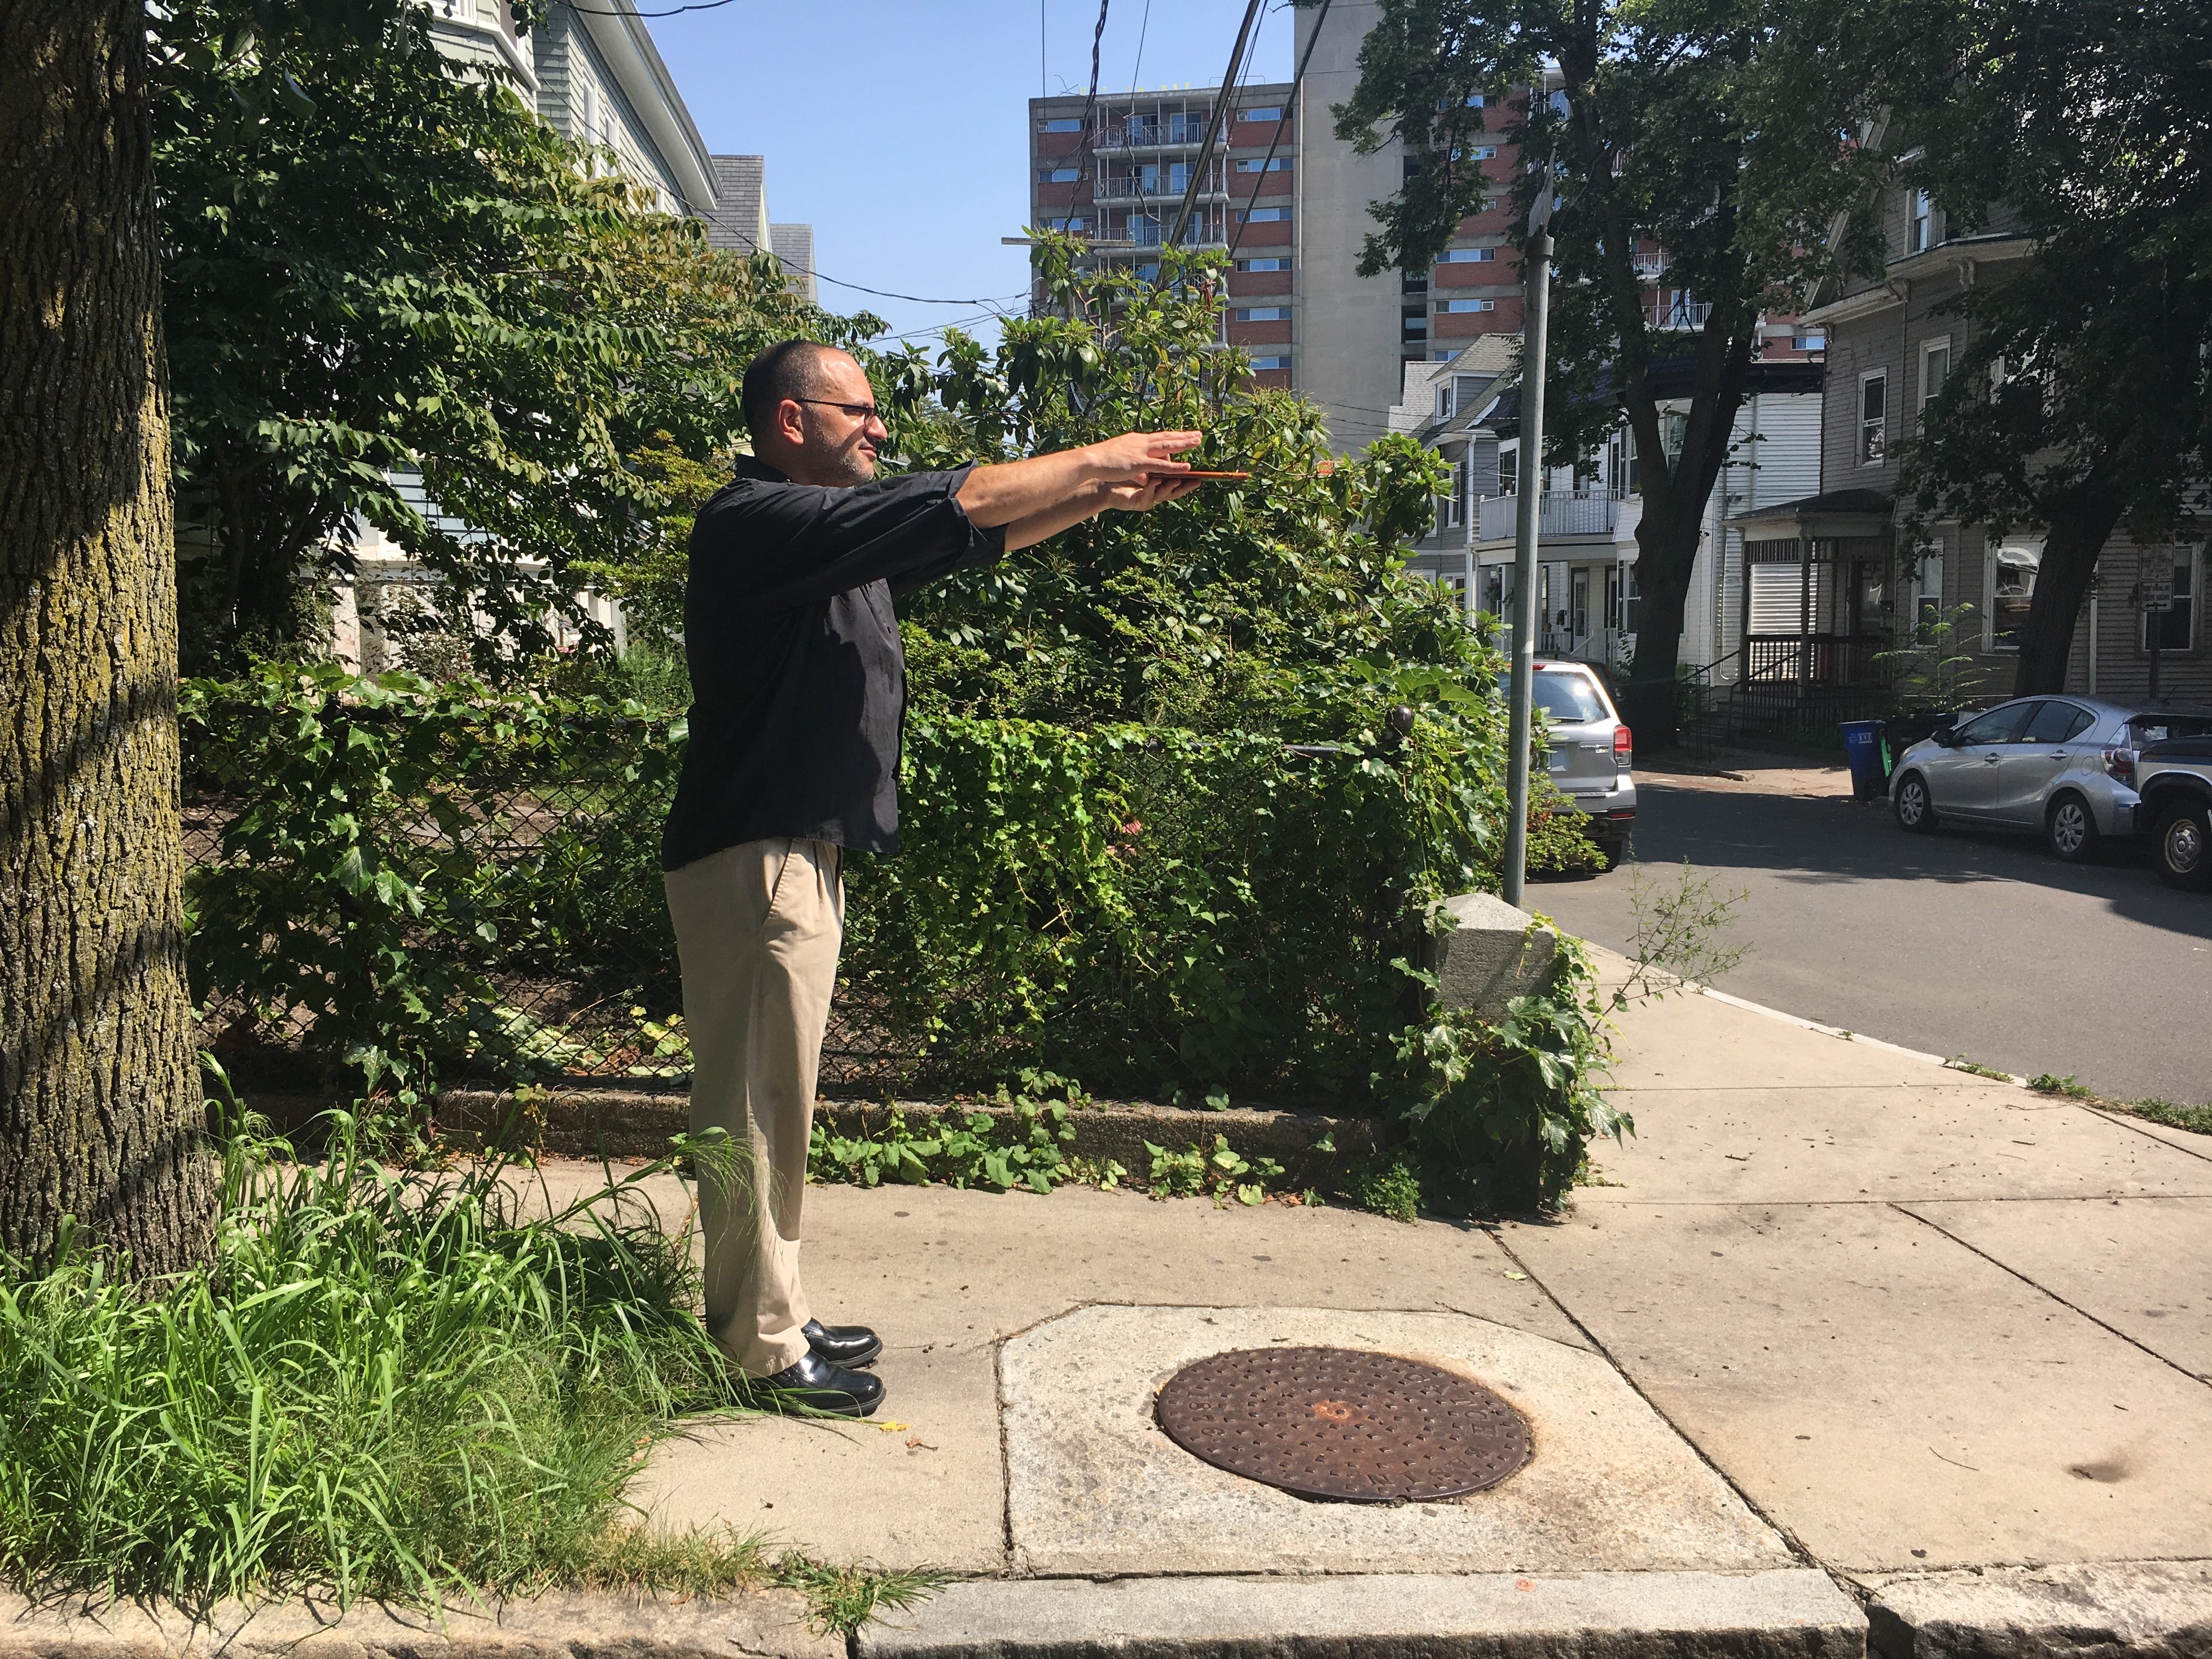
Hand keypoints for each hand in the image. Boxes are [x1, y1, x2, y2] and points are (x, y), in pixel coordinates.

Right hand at [1085, 428, 1202, 483]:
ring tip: (1198, 442)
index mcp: (1137, 440)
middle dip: (1183, 436)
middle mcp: (1141, 442)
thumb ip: (1134, 461)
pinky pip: (1161, 466)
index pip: (1159, 436)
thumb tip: (1141, 471)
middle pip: (1167, 437)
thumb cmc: (1102, 459)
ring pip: (1167, 447)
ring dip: (1183, 444)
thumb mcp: (1121, 457)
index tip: (1185, 433)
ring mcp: (1141, 452)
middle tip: (1199, 434)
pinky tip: (1187, 466)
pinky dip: (1175, 466)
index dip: (1173, 435)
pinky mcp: (1139, 463)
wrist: (1091, 459)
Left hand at [1099, 474, 1204, 511]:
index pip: (1176, 482)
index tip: (1200, 476)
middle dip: (1186, 486)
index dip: (1187, 480)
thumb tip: (1166, 455)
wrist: (1105, 487)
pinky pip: (1147, 495)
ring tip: (1179, 480)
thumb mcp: (1141, 468)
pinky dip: (1152, 488)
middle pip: (1174, 491)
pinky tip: (1156, 481)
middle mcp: (1156, 494)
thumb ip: (1153, 465)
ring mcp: (1147, 499)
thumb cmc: (1122, 477)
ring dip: (1170, 486)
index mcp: (1159, 485)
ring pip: (1162, 494)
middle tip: (1197, 482)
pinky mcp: (1137, 502)